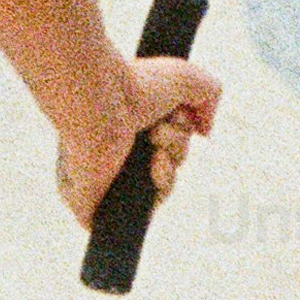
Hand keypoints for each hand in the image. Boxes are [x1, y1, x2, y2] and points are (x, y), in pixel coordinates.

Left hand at [72, 51, 225, 228]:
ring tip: (154, 153)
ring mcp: (100, 179)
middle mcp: (113, 150)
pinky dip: (150, 202)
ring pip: (155, 194)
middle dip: (176, 151)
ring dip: (167, 174)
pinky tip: (149, 172)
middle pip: (166, 169)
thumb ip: (210, 95)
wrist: (100, 101)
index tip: (176, 116)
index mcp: (128, 125)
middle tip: (159, 131)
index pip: (166, 146)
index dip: (179, 137)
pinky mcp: (90, 205)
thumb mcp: (189, 78)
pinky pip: (128, 221)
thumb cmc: (135, 86)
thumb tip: (205, 131)